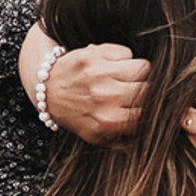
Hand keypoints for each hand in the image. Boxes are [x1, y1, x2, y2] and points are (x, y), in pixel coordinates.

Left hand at [20, 21, 145, 142]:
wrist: (47, 90)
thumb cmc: (75, 114)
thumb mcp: (95, 136)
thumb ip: (121, 143)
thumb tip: (145, 144)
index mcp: (109, 120)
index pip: (148, 111)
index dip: (147, 107)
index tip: (141, 105)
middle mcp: (105, 96)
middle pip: (149, 88)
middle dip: (143, 89)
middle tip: (131, 90)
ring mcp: (99, 73)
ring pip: (143, 67)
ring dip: (136, 72)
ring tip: (123, 77)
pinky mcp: (94, 54)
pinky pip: (127, 52)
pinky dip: (123, 57)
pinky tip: (112, 65)